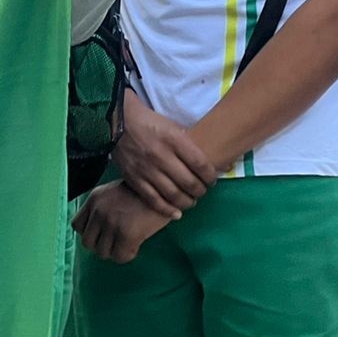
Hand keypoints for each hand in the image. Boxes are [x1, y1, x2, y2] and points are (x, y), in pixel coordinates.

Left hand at [73, 180, 171, 262]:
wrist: (166, 188)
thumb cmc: (144, 192)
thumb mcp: (115, 193)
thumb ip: (103, 207)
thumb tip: (100, 231)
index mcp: (94, 199)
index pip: (77, 226)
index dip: (90, 233)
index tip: (103, 234)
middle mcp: (99, 210)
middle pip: (88, 242)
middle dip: (101, 246)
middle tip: (116, 243)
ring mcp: (111, 222)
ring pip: (102, 252)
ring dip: (114, 252)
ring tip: (126, 246)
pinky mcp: (127, 233)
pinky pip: (119, 257)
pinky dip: (126, 256)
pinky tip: (135, 247)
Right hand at [114, 90, 217, 217]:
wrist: (117, 123)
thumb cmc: (150, 123)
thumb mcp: (173, 127)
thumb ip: (191, 145)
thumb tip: (220, 162)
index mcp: (173, 140)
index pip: (200, 164)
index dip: (210, 176)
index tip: (212, 180)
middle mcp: (161, 156)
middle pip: (189, 182)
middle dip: (200, 191)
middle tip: (202, 191)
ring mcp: (146, 170)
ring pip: (173, 194)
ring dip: (187, 202)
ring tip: (191, 201)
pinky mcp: (134, 179)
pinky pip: (153, 200)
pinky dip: (167, 209)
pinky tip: (176, 213)